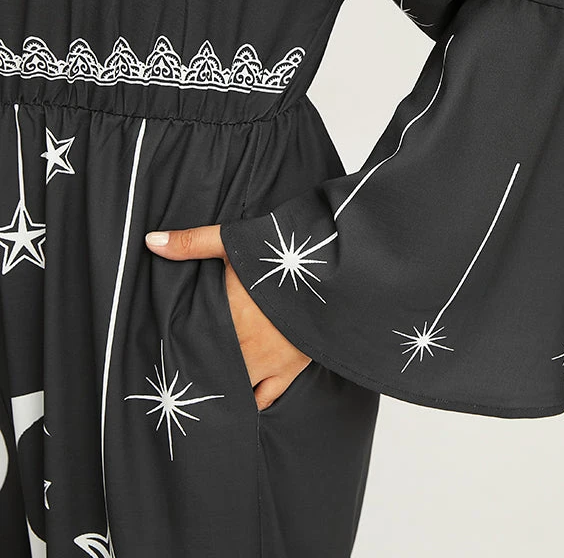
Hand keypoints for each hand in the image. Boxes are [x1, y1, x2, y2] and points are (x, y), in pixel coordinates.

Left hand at [145, 224, 311, 410]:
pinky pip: (266, 397)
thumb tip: (151, 241)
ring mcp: (269, 362)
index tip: (162, 359)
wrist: (334, 268)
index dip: (174, 355)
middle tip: (179, 375)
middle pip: (209, 373)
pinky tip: (239, 400)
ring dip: (220, 388)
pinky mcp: (292, 368)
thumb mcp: (234, 241)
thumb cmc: (282, 252)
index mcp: (226, 319)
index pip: (189, 348)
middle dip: (195, 374)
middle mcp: (244, 348)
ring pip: (233, 389)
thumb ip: (191, 243)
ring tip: (204, 388)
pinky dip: (250, 401)